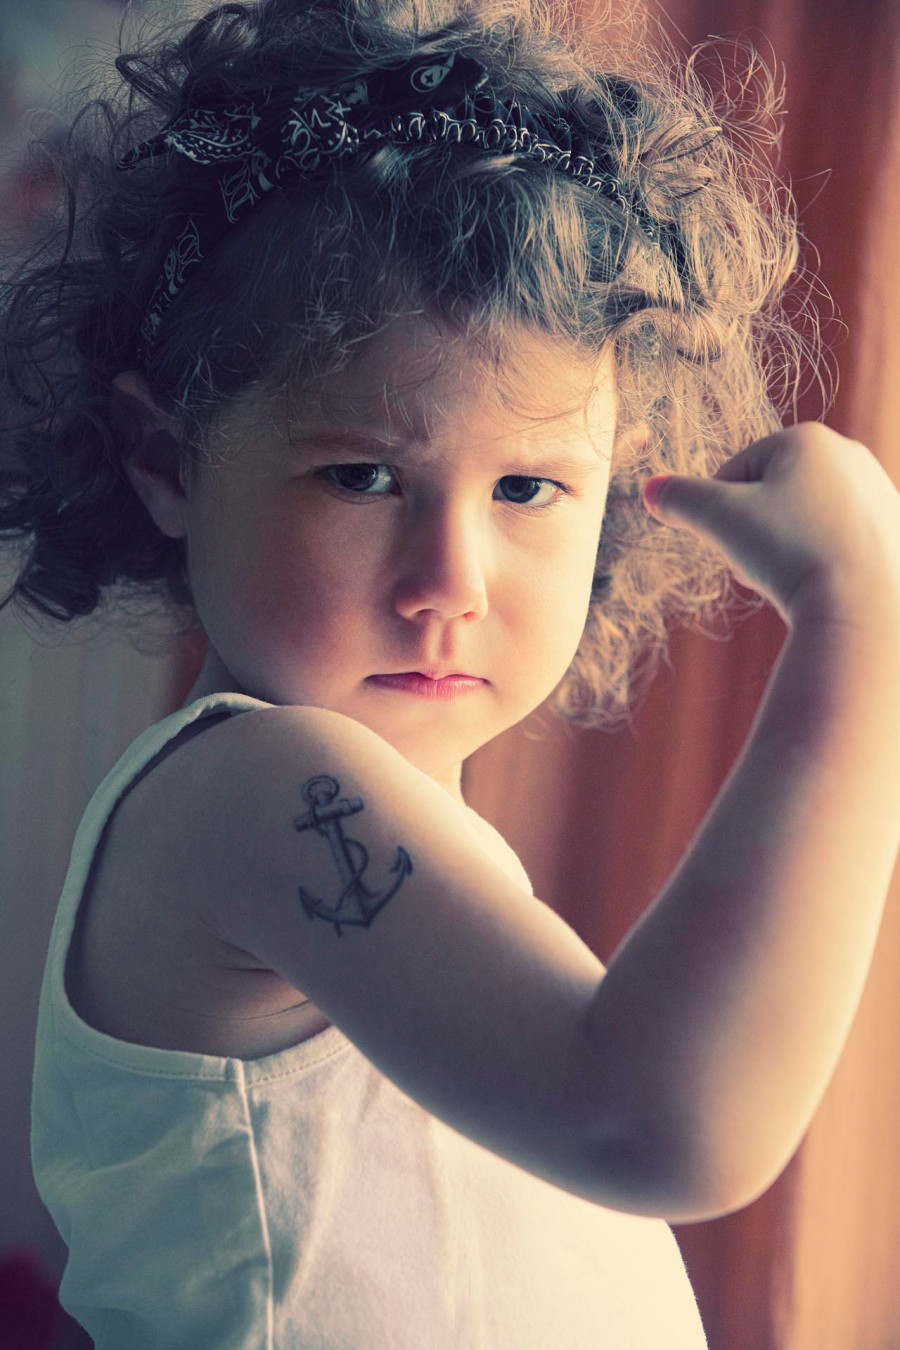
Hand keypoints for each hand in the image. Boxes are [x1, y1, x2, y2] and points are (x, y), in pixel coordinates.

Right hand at [643, 423, 899, 628]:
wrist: (865, 605)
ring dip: (786, 551)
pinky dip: (822, 565)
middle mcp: (850, 456)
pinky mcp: (895, 533)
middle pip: (772, 496)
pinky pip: (838, 545)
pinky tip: (825, 588)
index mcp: (807, 439)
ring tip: (793, 579)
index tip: (735, 545)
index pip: (734, 473)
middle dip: (755, 533)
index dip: (720, 516)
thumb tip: (651, 490)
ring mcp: (879, 494)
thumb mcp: (720, 520)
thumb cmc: (791, 552)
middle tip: (761, 565)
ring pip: (805, 521)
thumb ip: (680, 499)